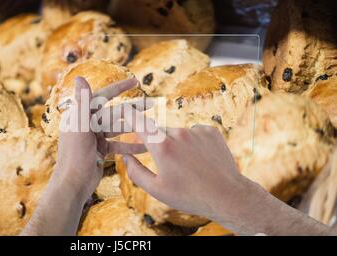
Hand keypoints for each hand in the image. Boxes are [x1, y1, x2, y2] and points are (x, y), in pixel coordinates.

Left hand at [22, 77, 147, 235]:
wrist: (73, 184)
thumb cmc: (74, 155)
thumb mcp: (80, 126)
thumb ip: (82, 101)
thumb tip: (79, 76)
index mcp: (80, 114)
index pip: (102, 95)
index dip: (119, 88)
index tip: (135, 81)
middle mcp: (87, 123)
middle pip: (114, 112)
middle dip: (133, 108)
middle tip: (152, 103)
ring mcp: (94, 137)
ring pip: (118, 128)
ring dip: (134, 127)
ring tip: (153, 126)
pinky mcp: (100, 150)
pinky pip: (118, 144)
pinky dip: (130, 145)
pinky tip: (145, 146)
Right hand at [121, 108, 336, 235]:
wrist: (227, 196)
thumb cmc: (189, 196)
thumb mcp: (156, 189)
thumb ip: (135, 171)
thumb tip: (125, 156)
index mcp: (161, 147)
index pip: (138, 122)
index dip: (128, 114)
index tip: (122, 109)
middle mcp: (178, 133)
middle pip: (159, 131)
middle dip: (158, 143)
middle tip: (168, 164)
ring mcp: (196, 131)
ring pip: (177, 133)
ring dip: (177, 144)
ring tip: (188, 166)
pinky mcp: (211, 131)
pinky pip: (194, 132)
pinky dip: (193, 142)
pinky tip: (200, 160)